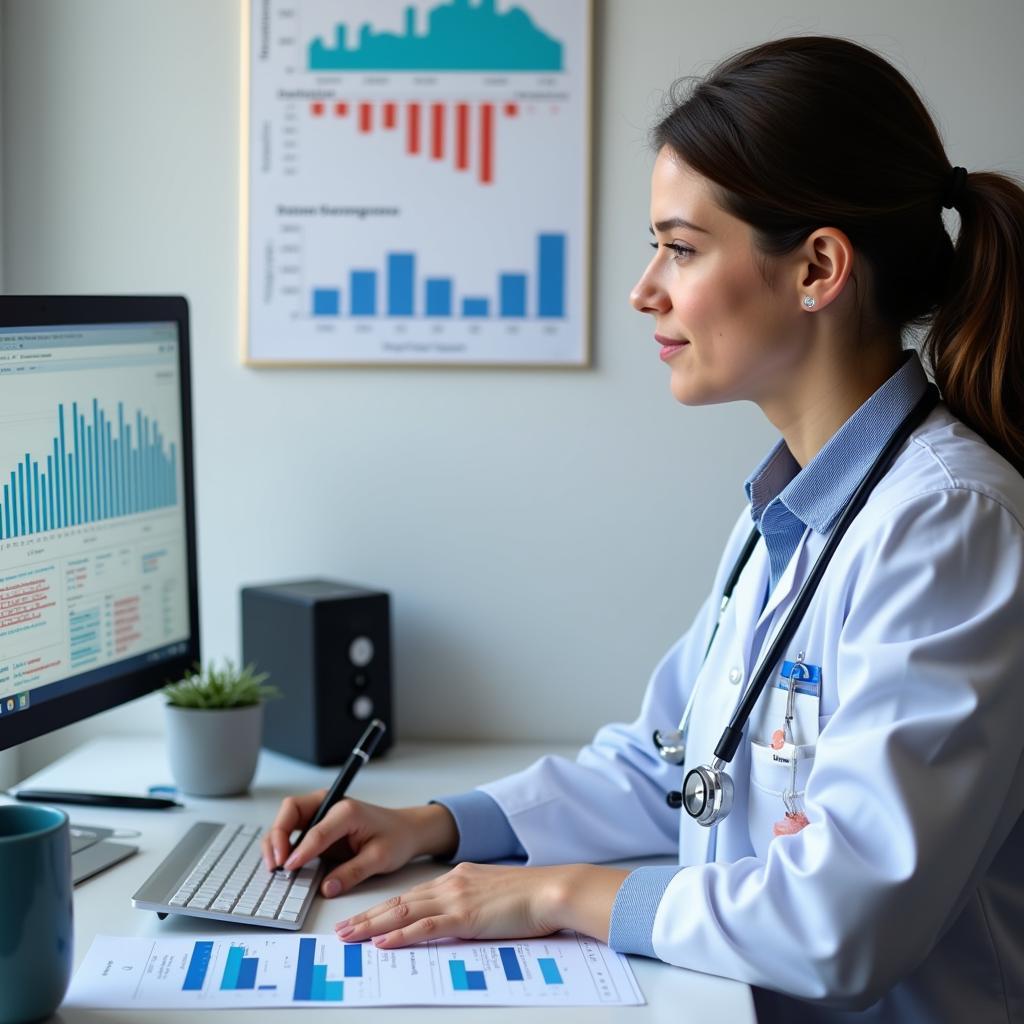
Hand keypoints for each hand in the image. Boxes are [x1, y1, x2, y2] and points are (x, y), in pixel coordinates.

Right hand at [259, 795, 457, 897]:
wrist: (406, 830)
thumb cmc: (396, 838)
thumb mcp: (380, 858)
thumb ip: (352, 872)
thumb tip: (326, 888)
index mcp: (347, 810)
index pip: (316, 829)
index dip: (301, 849)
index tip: (290, 867)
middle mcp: (330, 807)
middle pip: (291, 810)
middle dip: (278, 835)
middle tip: (276, 863)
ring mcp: (322, 815)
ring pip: (287, 819)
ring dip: (275, 840)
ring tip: (273, 865)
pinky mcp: (318, 827)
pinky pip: (293, 832)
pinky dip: (282, 845)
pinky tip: (281, 863)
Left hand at [333, 862, 629, 947]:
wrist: (551, 889)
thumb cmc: (531, 894)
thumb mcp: (494, 892)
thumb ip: (472, 900)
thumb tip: (458, 915)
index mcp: (457, 877)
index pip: (411, 894)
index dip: (383, 907)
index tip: (362, 917)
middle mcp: (451, 884)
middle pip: (399, 901)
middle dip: (367, 917)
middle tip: (341, 929)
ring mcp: (456, 899)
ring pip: (404, 912)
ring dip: (373, 926)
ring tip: (349, 936)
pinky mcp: (465, 917)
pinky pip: (425, 926)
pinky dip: (400, 934)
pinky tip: (383, 942)